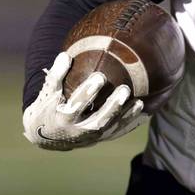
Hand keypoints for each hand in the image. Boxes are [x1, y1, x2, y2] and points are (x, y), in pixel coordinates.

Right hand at [22, 52, 145, 150]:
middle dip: (112, 106)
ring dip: (126, 116)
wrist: (49, 136)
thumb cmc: (49, 107)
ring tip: (138, 102)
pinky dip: (132, 123)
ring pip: (112, 128)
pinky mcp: (102, 138)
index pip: (76, 106)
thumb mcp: (48, 93)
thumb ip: (56, 76)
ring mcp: (93, 137)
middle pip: (98, 121)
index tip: (99, 77)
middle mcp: (79, 131)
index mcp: (63, 119)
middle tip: (124, 89)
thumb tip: (65, 55)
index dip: (87, 93)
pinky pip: (120, 131)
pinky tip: (146, 111)